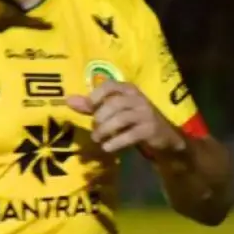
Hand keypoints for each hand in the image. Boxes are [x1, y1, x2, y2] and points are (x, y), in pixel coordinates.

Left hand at [66, 81, 183, 154]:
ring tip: (97, 139)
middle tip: (95, 130)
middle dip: (99, 118)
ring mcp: (145, 113)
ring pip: (120, 119)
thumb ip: (92, 105)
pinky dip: (115, 142)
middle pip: (112, 104)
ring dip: (105, 130)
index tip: (88, 108)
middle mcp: (138, 98)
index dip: (96, 96)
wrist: (165, 136)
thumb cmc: (134, 120)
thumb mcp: (114, 110)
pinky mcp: (150, 129)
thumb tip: (68, 100)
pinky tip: (107, 147)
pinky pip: (129, 135)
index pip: (109, 85)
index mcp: (128, 89)